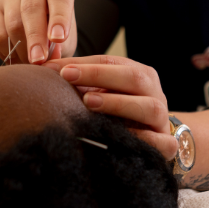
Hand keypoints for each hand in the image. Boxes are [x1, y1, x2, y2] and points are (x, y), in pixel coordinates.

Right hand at [0, 0, 76, 63]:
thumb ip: (60, 46)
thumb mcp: (66, 38)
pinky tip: (16, 59)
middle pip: (31, 9)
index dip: (59, 17)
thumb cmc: (56, 31)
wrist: (38, 28)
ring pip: (13, 22)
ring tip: (30, 64)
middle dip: (35, 38)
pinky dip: (6, 50)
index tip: (59, 39)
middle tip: (39, 60)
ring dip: (21, 48)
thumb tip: (47, 58)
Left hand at [44, 55, 177, 160]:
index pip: (111, 62)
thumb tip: (41, 67)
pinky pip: (161, 142)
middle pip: (133, 77)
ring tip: (89, 102)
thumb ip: (78, 80)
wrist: (153, 140)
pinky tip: (120, 137)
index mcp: (139, 74)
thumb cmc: (120, 112)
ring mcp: (162, 118)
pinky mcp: (168, 145)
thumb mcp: (101, 92)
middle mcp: (154, 92)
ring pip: (149, 107)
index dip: (84, 64)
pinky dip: (143, 140)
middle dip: (99, 75)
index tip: (57, 67)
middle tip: (68, 76)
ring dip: (118, 103)